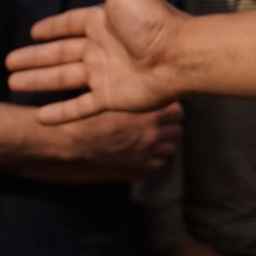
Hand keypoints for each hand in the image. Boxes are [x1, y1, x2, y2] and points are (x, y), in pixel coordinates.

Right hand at [7, 0, 186, 121]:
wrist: (180, 56)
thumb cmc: (151, 19)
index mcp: (102, 22)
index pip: (69, 24)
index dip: (51, 29)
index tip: (32, 33)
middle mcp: (102, 48)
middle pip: (60, 54)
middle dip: (35, 58)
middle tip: (8, 63)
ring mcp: (106, 74)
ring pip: (63, 79)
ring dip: (39, 82)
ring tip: (12, 84)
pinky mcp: (111, 99)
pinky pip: (79, 108)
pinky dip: (60, 113)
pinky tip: (40, 119)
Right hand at [59, 103, 182, 178]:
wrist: (76, 137)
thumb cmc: (94, 113)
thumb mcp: (118, 97)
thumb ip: (139, 97)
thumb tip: (153, 90)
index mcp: (151, 112)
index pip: (179, 112)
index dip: (172, 111)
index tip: (164, 110)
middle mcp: (153, 132)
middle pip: (177, 130)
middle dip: (170, 127)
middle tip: (160, 125)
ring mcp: (147, 150)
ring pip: (171, 147)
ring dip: (165, 143)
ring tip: (153, 138)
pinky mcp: (139, 165)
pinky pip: (159, 163)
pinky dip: (156, 158)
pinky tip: (146, 151)